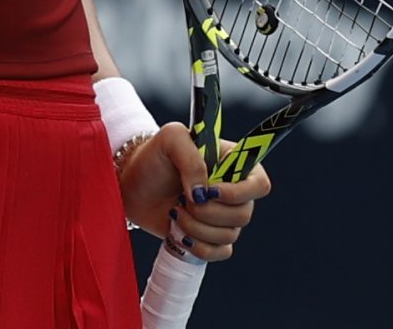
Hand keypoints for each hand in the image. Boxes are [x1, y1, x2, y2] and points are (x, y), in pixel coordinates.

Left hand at [118, 123, 273, 261]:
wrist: (132, 184)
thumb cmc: (155, 155)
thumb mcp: (171, 139)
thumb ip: (192, 159)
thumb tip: (203, 193)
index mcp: (234, 164)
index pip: (259, 184)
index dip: (240, 193)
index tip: (211, 191)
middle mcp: (234, 192)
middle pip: (244, 214)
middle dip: (208, 213)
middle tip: (183, 201)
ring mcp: (222, 216)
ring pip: (230, 235)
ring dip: (197, 228)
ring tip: (175, 213)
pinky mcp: (209, 237)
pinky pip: (221, 253)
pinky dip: (199, 248)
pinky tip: (180, 234)